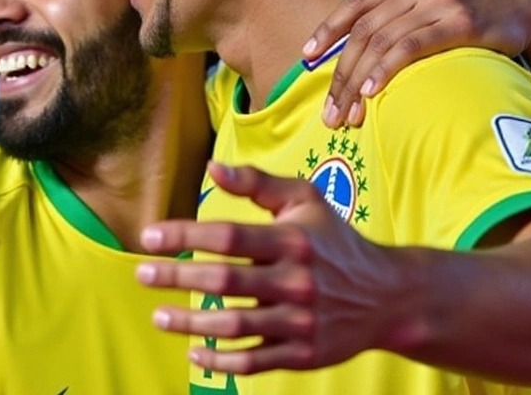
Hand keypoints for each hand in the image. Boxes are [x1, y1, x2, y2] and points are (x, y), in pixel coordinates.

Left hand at [136, 162, 406, 374]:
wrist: (389, 297)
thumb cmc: (334, 241)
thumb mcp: (305, 200)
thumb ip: (257, 183)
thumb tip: (211, 168)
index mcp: (292, 241)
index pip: (228, 236)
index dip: (185, 235)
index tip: (148, 237)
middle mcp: (296, 282)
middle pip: (225, 281)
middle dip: (178, 277)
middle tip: (142, 274)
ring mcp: (300, 322)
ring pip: (235, 325)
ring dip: (191, 323)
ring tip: (159, 316)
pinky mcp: (303, 354)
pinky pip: (254, 362)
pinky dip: (221, 361)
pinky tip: (194, 352)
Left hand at [305, 0, 530, 126]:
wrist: (524, 6)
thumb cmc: (465, 9)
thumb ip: (391, 10)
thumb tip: (346, 47)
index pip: (354, 4)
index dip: (327, 31)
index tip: (305, 58)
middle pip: (364, 32)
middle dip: (340, 75)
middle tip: (329, 111)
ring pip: (382, 43)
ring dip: (358, 82)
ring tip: (347, 114)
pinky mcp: (460, 21)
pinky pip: (411, 47)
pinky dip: (386, 70)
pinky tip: (371, 91)